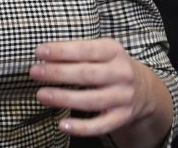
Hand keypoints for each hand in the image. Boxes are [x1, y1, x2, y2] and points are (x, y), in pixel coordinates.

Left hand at [29, 38, 168, 140]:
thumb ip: (77, 50)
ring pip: (90, 100)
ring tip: (41, 95)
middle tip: (34, 72)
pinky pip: (100, 125)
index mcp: (113, 50)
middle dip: (57, 73)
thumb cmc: (110, 65)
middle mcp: (121, 73)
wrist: (144, 89)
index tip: (39, 52)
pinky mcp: (121, 117)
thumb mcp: (101, 50)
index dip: (61, 51)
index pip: (84, 50)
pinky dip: (81, 127)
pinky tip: (62, 124)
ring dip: (63, 98)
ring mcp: (122, 97)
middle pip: (85, 74)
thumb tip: (45, 55)